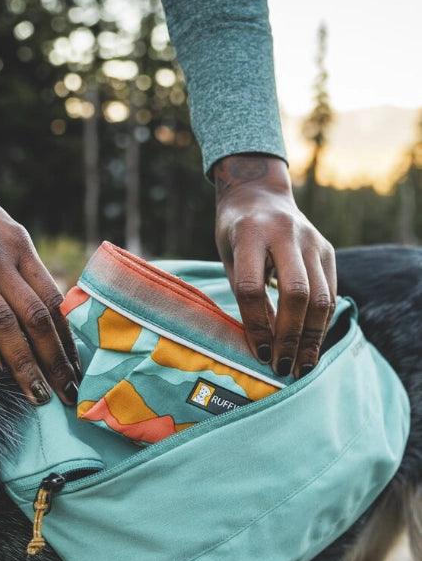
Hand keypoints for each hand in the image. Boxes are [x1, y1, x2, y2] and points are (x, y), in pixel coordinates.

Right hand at [0, 106, 79, 405]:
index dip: (67, 339)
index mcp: (18, 245)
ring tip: (35, 394)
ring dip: (22, 364)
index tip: (77, 370)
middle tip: (65, 395)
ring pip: (2, 323)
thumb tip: (46, 319)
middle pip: (34, 317)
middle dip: (53, 361)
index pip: (52, 300)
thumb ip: (20, 270)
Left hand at [214, 155, 335, 377]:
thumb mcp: (229, 258)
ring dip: (312, 337)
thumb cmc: (235, 234)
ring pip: (320, 296)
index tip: (259, 354)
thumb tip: (264, 344)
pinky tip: (312, 345)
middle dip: (290, 336)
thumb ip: (245, 295)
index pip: (252, 287)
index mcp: (251, 234)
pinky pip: (330, 292)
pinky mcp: (327, 250)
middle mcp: (286, 235)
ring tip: (302, 365)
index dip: (256, 324)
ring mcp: (312, 241)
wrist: (259, 193)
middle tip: (283, 367)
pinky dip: (322, 323)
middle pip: (296, 293)